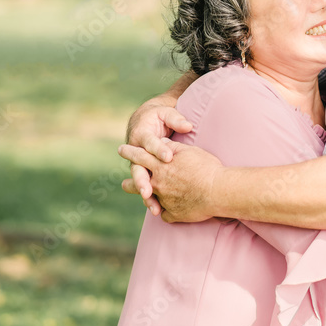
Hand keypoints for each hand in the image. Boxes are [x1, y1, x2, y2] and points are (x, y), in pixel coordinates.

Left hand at [119, 142, 222, 222]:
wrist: (218, 191)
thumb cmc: (206, 167)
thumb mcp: (189, 151)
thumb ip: (172, 147)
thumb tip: (162, 143)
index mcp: (160, 166)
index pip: (140, 156)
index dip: (130, 152)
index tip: (121, 149)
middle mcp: (159, 184)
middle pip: (138, 183)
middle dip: (131, 183)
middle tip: (124, 184)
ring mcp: (164, 201)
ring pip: (150, 201)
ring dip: (147, 199)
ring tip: (146, 199)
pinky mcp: (173, 214)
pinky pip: (165, 214)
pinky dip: (167, 211)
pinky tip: (170, 210)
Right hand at [123, 100, 193, 214]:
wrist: (144, 121)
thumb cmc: (157, 116)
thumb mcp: (166, 114)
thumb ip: (176, 119)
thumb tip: (188, 125)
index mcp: (142, 135)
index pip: (150, 143)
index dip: (159, 150)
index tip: (168, 157)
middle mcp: (138, 153)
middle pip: (139, 169)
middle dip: (142, 181)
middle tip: (148, 191)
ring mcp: (141, 166)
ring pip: (142, 183)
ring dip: (147, 196)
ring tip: (154, 209)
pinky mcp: (147, 174)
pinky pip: (147, 188)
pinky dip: (152, 200)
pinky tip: (159, 212)